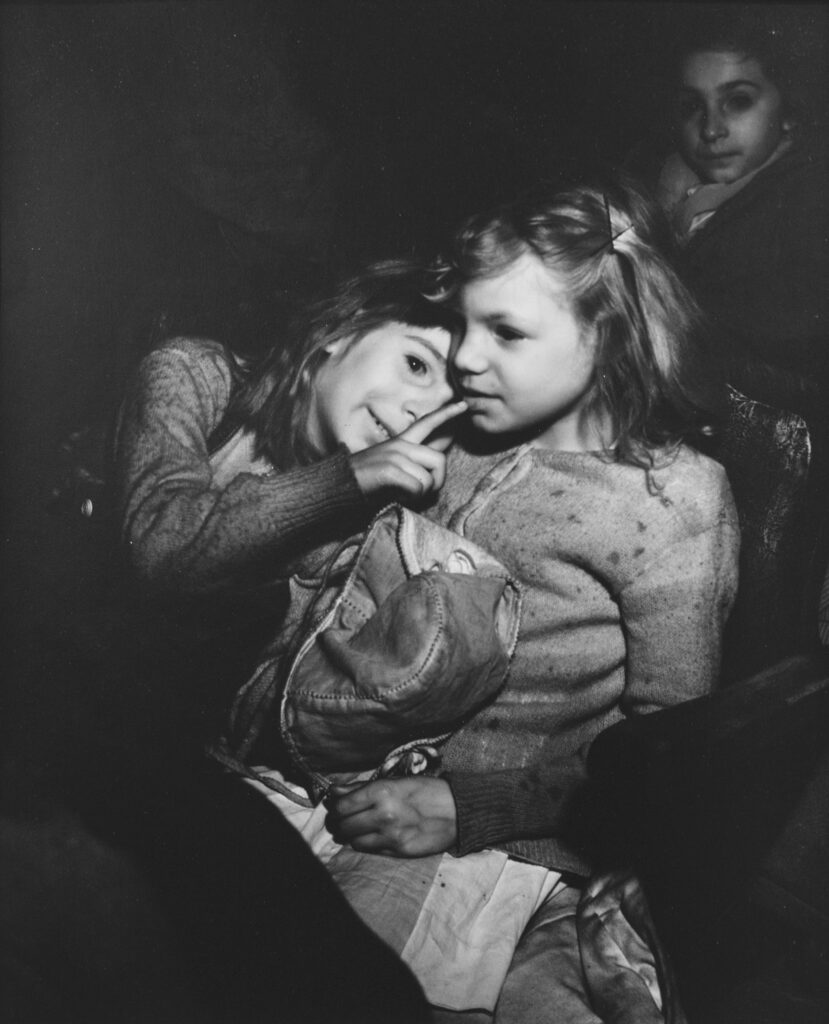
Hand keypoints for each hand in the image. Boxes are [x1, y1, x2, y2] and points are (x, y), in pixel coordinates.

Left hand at [326, 776, 457, 857]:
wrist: (458, 810)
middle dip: (338, 824)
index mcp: (382, 791)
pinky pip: (370, 850)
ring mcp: (391, 835)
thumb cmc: (426, 791)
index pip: (342, 806)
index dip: (334, 808)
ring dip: (350, 836)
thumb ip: (361, 788)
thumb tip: (334, 791)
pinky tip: (373, 836)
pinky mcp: (399, 851)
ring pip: (353, 841)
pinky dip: (366, 844)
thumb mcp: (395, 781)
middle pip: (343, 826)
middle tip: (340, 820)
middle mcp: (383, 814)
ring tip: (356, 829)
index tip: (335, 807)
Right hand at [349, 401, 466, 499]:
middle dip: (437, 482)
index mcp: (401, 442)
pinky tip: (396, 495)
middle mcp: (400, 445)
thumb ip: (411, 467)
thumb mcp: (391, 468)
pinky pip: (416, 487)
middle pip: (439, 461)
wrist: (339, 484)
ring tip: (402, 493)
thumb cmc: (366, 481)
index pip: (426, 423)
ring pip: (428, 479)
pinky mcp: (390, 470)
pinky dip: (410, 498)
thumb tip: (430, 478)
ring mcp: (395, 456)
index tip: (463, 405)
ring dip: (419, 494)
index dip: (446, 414)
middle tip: (422, 492)